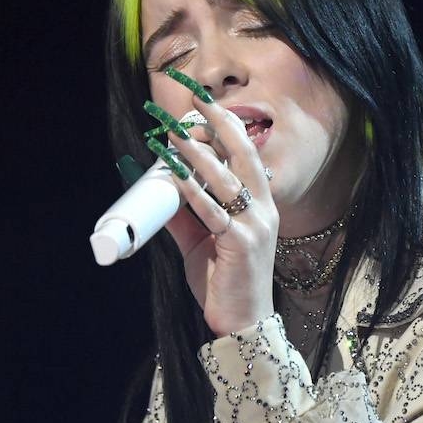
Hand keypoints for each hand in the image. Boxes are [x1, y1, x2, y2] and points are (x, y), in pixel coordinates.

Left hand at [143, 84, 277, 336]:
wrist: (242, 322)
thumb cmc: (226, 280)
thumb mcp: (202, 240)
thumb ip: (185, 214)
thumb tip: (159, 186)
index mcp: (261, 204)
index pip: (247, 153)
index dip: (227, 125)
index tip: (204, 104)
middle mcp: (263, 209)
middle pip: (243, 153)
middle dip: (219, 123)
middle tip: (194, 99)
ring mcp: (255, 225)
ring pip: (225, 178)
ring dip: (196, 153)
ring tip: (173, 134)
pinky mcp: (241, 244)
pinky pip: (212, 211)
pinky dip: (191, 190)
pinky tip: (173, 174)